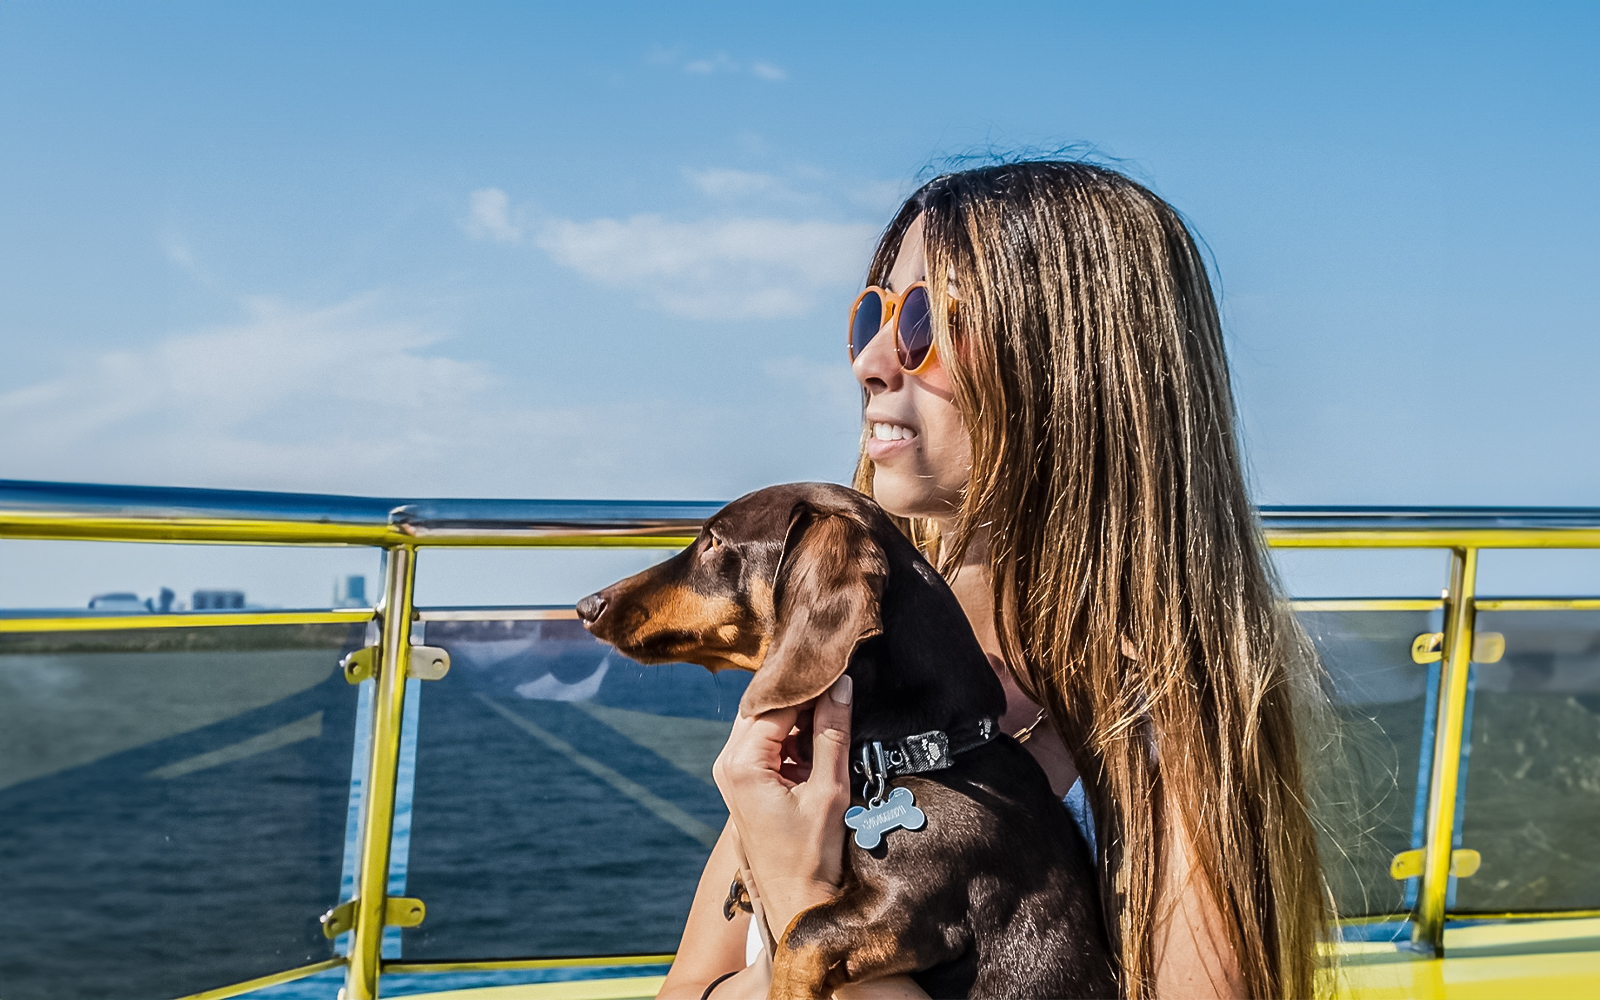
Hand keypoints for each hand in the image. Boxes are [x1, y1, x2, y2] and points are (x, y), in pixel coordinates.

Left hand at [713, 674, 853, 938]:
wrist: (796, 903)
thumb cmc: (811, 857)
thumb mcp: (829, 791)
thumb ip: (832, 733)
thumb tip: (839, 684)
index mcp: (741, 764)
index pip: (774, 701)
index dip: (807, 680)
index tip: (835, 660)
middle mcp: (728, 762)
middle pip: (765, 706)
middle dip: (801, 691)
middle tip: (837, 672)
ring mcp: (734, 771)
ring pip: (768, 720)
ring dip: (800, 711)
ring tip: (836, 698)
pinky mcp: (747, 780)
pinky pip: (770, 741)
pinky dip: (795, 732)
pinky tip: (824, 728)